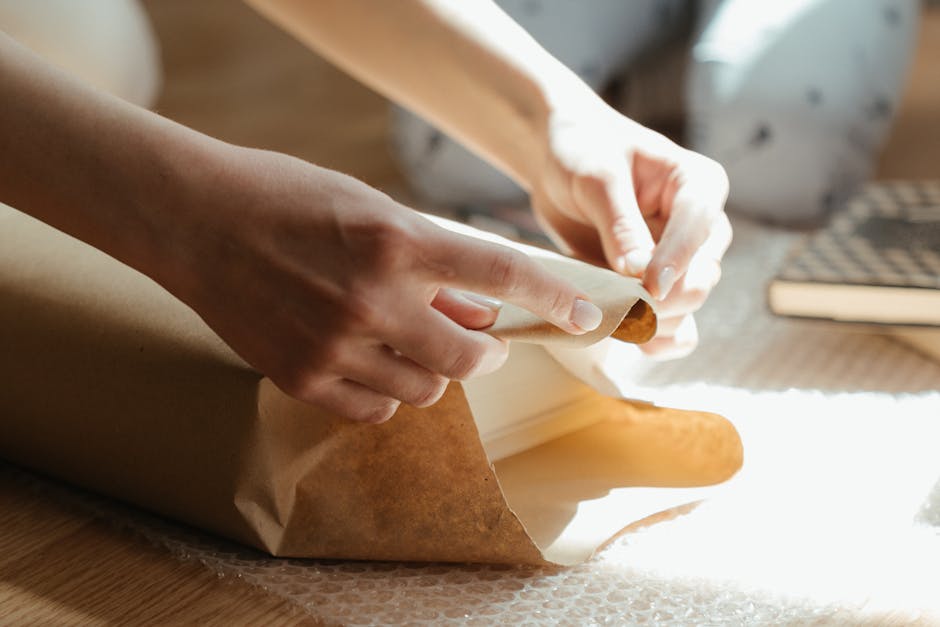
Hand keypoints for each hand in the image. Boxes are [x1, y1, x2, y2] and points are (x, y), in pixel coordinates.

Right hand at [149, 145, 602, 422]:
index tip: (584, 315)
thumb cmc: (288, 197)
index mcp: (395, 241)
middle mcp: (372, 299)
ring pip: (425, 391)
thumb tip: (479, 313)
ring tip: (407, 341)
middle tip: (482, 343)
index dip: (552, 298)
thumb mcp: (371, 208)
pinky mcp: (301, 378)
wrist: (195, 220)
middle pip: (468, 360)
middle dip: (487, 354)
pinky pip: (375, 409)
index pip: (499, 274)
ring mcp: (334, 345)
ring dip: (433, 371)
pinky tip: (370, 360)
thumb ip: (431, 264)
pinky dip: (387, 391)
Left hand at [529, 96, 731, 358]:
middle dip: (664, 300)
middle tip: (622, 309)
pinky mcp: (656, 286)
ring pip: (687, 307)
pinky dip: (655, 338)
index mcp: (699, 186)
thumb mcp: (597, 177)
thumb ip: (620, 223)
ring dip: (654, 323)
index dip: (676, 260)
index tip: (648, 286)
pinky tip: (632, 341)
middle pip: (702, 278)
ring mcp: (682, 261)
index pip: (700, 227)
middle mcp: (702, 227)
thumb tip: (639, 274)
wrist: (559, 162)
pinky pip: (672, 324)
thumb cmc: (583, 152)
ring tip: (616, 325)